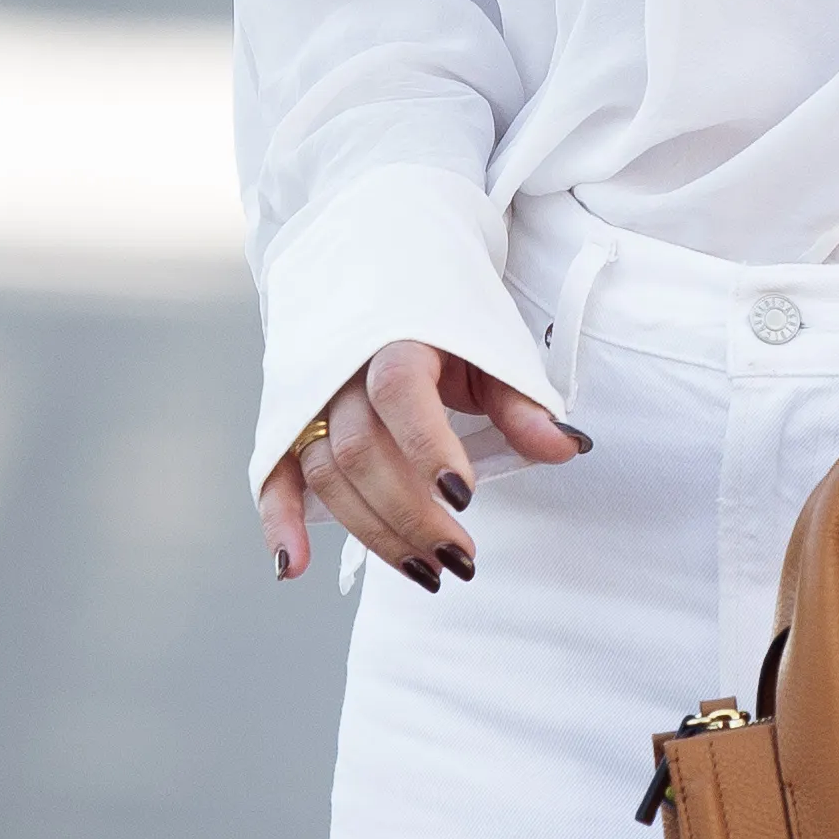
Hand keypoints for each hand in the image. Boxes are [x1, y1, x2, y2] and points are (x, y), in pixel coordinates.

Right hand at [263, 340, 586, 589]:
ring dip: (372, 533)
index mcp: (394, 337)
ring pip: (327, 474)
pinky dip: (279, 523)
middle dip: (412, 515)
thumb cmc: (443, 314)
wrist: (376, 265)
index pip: (400, 392)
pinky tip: (293, 567)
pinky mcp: (290, 424)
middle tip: (460, 559)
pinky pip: (273, 475)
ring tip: (426, 572)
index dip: (428, 446)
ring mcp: (308, 398)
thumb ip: (521, 401)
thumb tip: (564, 447)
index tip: (464, 495)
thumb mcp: (489, 346)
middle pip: (362, 451)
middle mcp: (340, 368)